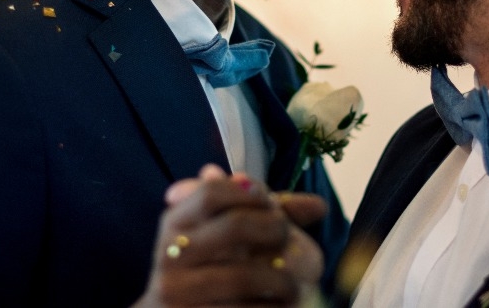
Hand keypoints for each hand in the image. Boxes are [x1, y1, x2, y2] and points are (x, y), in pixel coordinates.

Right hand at [133, 165, 326, 306]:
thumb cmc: (208, 267)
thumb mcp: (223, 233)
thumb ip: (263, 214)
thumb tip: (317, 205)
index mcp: (175, 222)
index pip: (211, 192)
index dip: (251, 193)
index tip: (272, 204)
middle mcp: (171, 254)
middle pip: (235, 226)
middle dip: (274, 229)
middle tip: (288, 239)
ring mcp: (178, 291)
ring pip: (245, 276)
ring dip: (282, 280)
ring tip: (293, 286)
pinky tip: (277, 305)